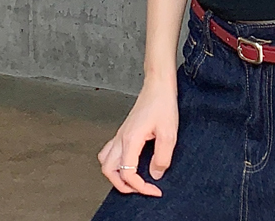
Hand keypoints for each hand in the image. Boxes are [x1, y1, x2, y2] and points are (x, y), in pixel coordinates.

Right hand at [97, 79, 178, 196]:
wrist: (158, 84)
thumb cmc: (163, 103)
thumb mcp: (169, 132)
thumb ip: (162, 157)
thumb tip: (154, 174)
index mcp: (130, 140)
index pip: (127, 174)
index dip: (140, 187)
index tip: (154, 190)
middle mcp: (121, 139)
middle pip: (109, 171)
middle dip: (123, 185)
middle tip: (140, 188)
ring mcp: (120, 134)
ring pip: (106, 162)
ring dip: (116, 174)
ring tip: (132, 179)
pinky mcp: (124, 131)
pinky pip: (110, 151)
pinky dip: (116, 162)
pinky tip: (130, 161)